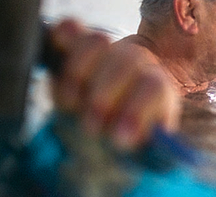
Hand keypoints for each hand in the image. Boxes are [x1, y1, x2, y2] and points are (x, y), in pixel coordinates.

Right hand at [48, 19, 180, 151]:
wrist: (113, 112)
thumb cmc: (125, 137)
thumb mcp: (139, 149)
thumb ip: (140, 148)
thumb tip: (136, 149)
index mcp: (158, 90)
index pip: (153, 89)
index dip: (136, 111)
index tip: (119, 139)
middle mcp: (136, 64)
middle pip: (124, 64)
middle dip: (102, 98)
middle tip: (90, 127)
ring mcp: (109, 51)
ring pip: (97, 43)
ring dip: (77, 74)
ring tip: (69, 104)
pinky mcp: (79, 43)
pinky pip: (71, 29)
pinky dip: (62, 37)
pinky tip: (57, 55)